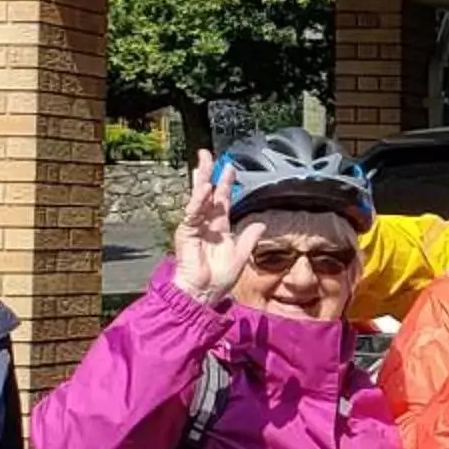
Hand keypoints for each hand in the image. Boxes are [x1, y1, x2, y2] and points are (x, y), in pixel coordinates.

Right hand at [171, 152, 261, 306]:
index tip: (230, 168)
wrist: (204, 293)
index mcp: (219, 228)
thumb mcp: (241, 255)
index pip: (222, 200)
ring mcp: (194, 226)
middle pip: (208, 194)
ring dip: (201, 180)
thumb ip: (250, 238)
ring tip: (203, 163)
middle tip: (209, 155)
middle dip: (208, 173)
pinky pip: (193, 213)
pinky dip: (198, 201)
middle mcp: (206, 224)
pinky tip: (204, 188)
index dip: (226, 184)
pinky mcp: (186, 232)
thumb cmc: (219, 278)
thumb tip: (262, 224)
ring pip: (198, 198)